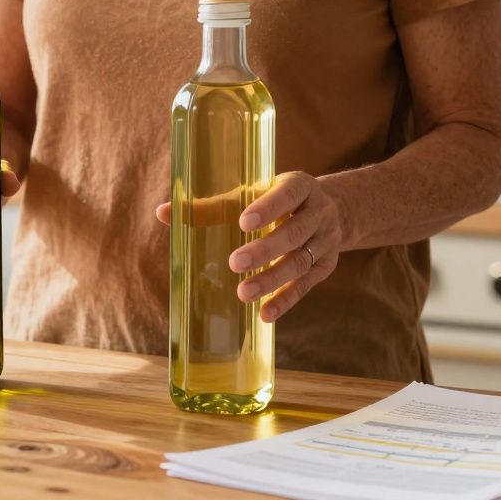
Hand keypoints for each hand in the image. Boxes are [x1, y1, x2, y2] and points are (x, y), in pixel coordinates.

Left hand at [155, 171, 345, 322]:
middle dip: (265, 249)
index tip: (243, 222)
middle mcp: (318, 212)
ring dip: (272, 280)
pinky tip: (264, 315)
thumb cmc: (277, 199)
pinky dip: (285, 301)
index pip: (287, 194)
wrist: (337, 209)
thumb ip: (211, 205)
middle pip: (294, 233)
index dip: (268, 208)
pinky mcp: (326, 265)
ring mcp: (326, 240)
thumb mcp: (253, 193)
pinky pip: (306, 286)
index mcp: (299, 186)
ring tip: (242, 294)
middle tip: (235, 263)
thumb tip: (162, 213)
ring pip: (301, 262)